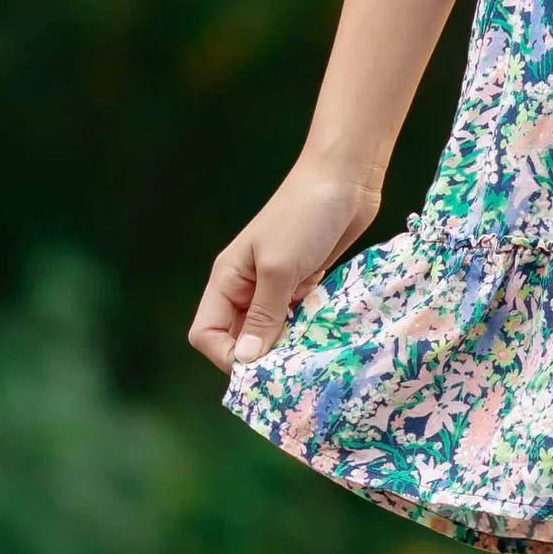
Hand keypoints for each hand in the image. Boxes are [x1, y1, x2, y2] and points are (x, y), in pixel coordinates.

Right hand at [188, 160, 380, 373]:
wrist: (345, 179)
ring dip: (288, 348)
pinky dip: (308, 332)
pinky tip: (324, 341)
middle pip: (240, 338)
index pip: (207, 332)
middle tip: (289, 374)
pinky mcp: (305, 284)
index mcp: (227, 280)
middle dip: (260, 358)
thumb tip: (245, 361)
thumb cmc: (304, 216)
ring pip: (272, 333)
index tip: (259, 372)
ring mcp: (277, 286)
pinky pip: (299, 321)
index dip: (226, 356)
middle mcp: (247, 287)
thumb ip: (264, 315)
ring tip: (310, 361)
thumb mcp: (279, 268)